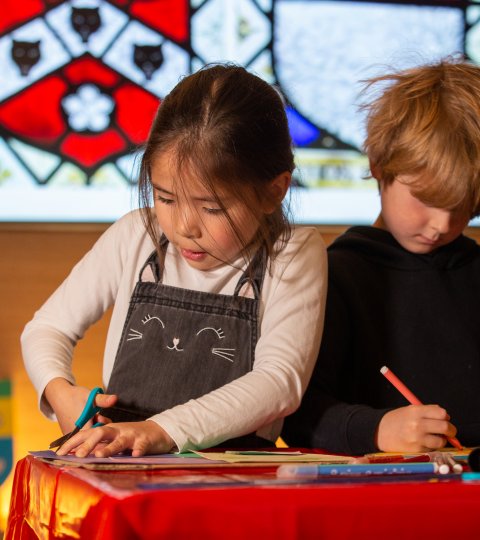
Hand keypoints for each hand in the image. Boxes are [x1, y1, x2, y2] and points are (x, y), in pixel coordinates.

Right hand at [44, 378, 116, 433]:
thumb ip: (103, 400)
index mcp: (82, 430)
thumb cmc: (76, 396)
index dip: (102, 427)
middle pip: (94, 438)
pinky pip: (81, 436)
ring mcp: (71, 437)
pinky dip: (87, 428)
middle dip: (98, 427)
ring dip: (92, 427)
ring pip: (88, 436)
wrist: (60, 396)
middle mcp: (75, 437)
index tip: (100, 417)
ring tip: (92, 417)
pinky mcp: (68, 436)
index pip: (98, 437)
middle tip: (97, 416)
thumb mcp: (91, 396)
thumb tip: (115, 399)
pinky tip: (88, 420)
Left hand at [55, 420, 174, 457]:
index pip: (87, 434)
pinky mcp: (145, 440)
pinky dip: (138, 450)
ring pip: (119, 440)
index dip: (73, 443)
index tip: (59, 454)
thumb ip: (98, 445)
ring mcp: (131, 435)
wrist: (157, 431)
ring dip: (110, 447)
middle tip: (79, 455)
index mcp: (108, 431)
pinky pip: (141, 445)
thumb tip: (77, 454)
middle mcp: (117, 431)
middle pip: (101, 433)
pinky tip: (135, 455)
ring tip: (100, 455)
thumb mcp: (113, 439)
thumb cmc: (131, 437)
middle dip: (89, 443)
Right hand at [375, 404, 457, 452]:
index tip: (445, 419)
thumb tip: (446, 417)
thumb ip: (428, 411)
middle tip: (449, 431)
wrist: (380, 431)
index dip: (446, 417)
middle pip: (445, 427)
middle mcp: (417, 424)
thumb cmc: (397, 420)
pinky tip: (423, 442)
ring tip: (433, 437)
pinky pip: (433, 448)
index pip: (441, 413)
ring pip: (441, 441)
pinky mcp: (417, 449)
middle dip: (450, 430)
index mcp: (415, 411)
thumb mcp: (410, 410)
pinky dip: (431, 446)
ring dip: (441, 440)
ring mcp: (417, 438)